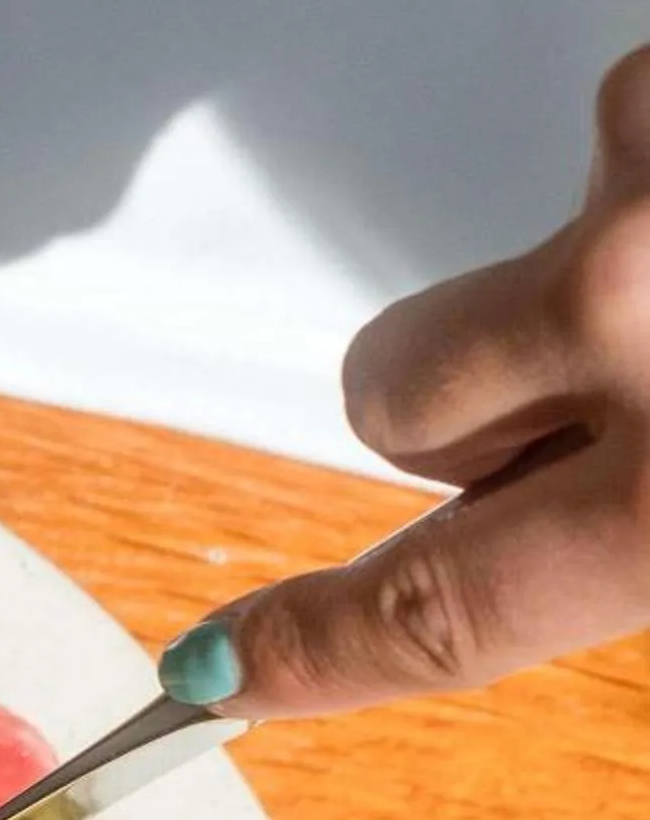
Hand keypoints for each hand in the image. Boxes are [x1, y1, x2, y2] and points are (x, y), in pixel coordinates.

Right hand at [156, 47, 649, 718]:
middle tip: (621, 397)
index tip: (212, 673)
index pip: (437, 610)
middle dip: (469, 414)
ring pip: (509, 273)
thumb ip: (633, 545)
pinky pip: (619, 145)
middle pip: (400, 404)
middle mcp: (633, 327)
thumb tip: (498, 528)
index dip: (314, 647)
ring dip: (602, 285)